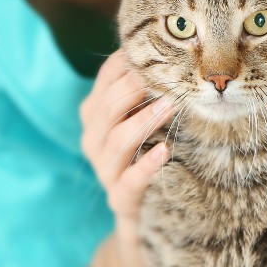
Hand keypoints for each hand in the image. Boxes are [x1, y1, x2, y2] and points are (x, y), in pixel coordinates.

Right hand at [80, 49, 173, 230]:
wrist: (145, 216)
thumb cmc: (148, 155)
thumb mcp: (145, 120)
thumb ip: (148, 92)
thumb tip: (172, 54)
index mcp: (96, 116)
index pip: (105, 81)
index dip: (126, 64)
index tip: (154, 49)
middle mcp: (94, 140)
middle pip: (107, 108)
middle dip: (135, 89)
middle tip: (165, 76)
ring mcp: (105, 171)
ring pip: (117, 140)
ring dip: (145, 120)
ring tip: (171, 106)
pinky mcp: (121, 199)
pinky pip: (130, 180)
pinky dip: (147, 165)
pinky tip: (165, 152)